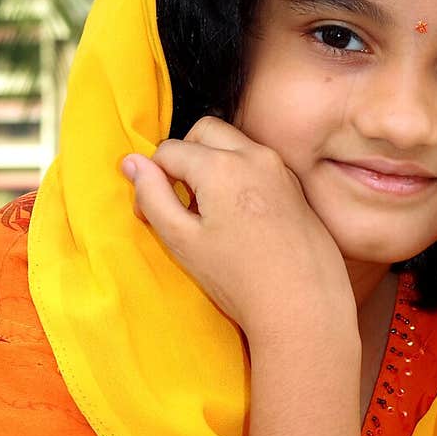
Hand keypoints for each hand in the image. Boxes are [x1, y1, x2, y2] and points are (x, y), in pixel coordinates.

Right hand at [121, 117, 355, 339]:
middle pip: (204, 131)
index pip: (168, 151)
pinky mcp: (295, 186)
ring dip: (212, 162)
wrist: (303, 304)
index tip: (152, 213)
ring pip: (233, 143)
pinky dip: (238, 174)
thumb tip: (132, 163)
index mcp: (221, 165)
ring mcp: (279, 169)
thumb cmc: (241, 278)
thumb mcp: (182, 240)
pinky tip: (238, 218)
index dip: (151, 180)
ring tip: (210, 211)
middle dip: (184, 156)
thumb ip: (152, 196)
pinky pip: (257, 163)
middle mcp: (254, 155)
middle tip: (181, 200)